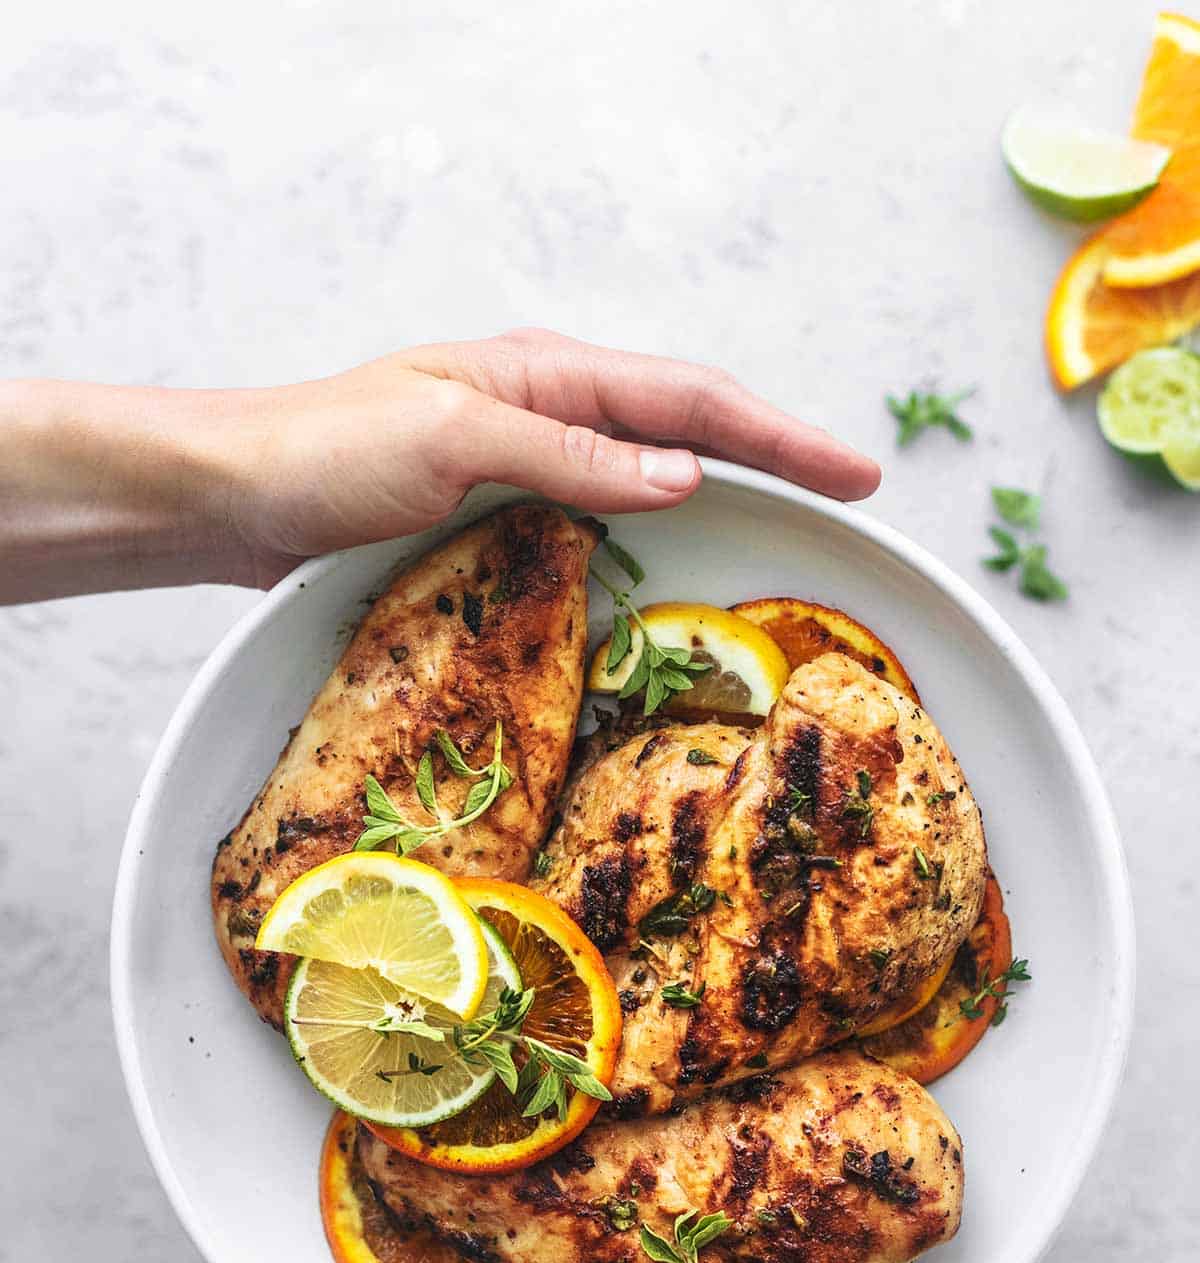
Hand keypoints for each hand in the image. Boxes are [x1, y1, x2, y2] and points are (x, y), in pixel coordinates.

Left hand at [218, 328, 880, 586]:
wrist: (233, 495)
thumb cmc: (325, 452)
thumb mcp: (453, 442)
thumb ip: (568, 457)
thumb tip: (685, 476)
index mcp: (545, 375)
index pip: (691, 400)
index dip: (779, 436)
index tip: (852, 474)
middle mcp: (547, 413)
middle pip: (689, 429)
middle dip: (776, 456)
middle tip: (853, 493)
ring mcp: (526, 463)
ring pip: (650, 476)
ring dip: (726, 496)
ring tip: (795, 526)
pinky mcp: (499, 514)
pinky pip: (599, 522)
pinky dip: (654, 539)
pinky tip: (676, 566)